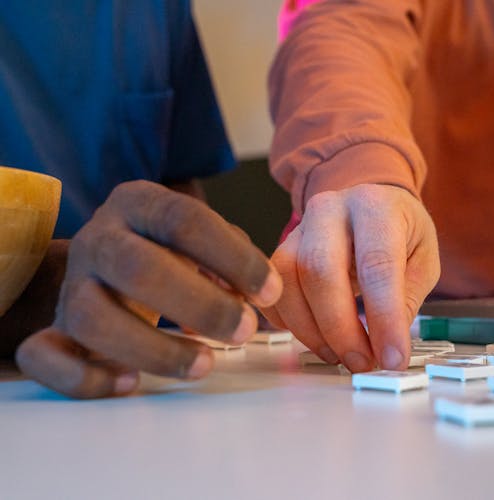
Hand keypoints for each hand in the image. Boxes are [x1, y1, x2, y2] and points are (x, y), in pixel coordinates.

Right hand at [15, 181, 281, 397]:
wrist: (112, 265)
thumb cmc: (173, 252)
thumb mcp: (207, 240)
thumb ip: (235, 260)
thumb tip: (260, 295)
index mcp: (138, 204)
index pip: (184, 219)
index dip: (232, 257)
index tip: (270, 292)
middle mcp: (99, 240)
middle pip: (137, 267)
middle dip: (199, 304)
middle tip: (244, 330)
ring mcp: (72, 286)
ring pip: (92, 318)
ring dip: (154, 349)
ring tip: (203, 364)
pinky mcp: (54, 330)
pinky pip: (46, 357)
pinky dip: (87, 378)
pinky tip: (131, 384)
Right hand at [261, 184, 439, 371]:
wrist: (370, 203)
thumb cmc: (399, 232)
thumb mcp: (423, 259)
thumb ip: (406, 300)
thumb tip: (388, 347)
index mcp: (374, 207)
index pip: (376, 265)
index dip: (383, 318)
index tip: (392, 357)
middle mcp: (330, 210)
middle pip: (320, 270)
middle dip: (340, 329)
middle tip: (362, 361)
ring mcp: (299, 229)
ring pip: (289, 282)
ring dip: (313, 332)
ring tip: (342, 354)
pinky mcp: (280, 250)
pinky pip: (273, 292)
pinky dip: (290, 324)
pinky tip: (317, 338)